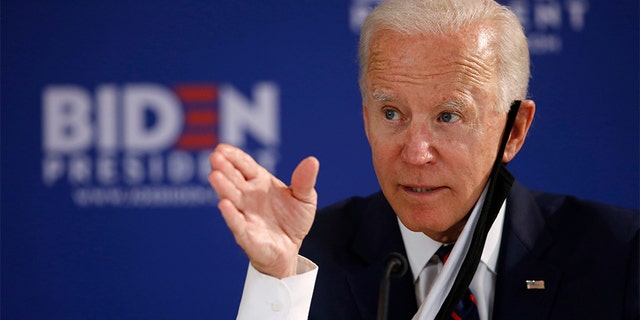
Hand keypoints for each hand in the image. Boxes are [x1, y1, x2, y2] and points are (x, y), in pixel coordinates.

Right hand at [208, 144, 319, 278]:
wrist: (291, 250)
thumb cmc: (293, 221)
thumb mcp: (304, 198)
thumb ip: (304, 180)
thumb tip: (312, 161)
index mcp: (260, 182)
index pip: (245, 166)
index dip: (235, 157)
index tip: (223, 148)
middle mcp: (248, 197)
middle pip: (234, 179)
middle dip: (224, 168)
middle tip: (215, 156)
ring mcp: (245, 214)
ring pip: (232, 198)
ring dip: (223, 188)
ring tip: (215, 176)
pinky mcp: (246, 235)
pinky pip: (237, 224)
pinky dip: (231, 215)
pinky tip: (224, 204)